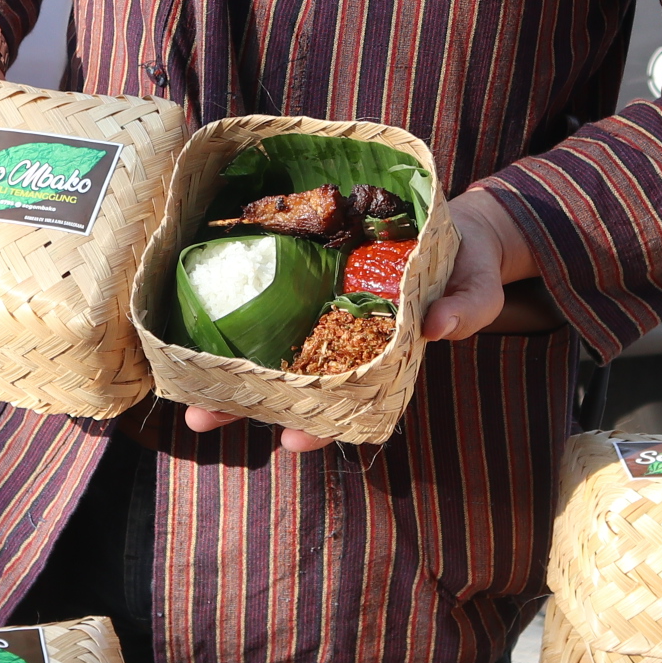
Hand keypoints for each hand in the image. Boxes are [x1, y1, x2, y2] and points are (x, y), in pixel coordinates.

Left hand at [179, 191, 548, 454]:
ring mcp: (318, 300)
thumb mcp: (479, 289)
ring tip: (183, 380)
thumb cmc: (470, 266)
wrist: (459, 222)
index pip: (342, 399)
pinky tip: (193, 305)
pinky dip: (234, 293)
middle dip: (243, 400)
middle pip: (286, 376)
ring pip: (265, 338)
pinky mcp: (305, 259)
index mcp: (377, 354)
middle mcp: (339, 334)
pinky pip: (267, 279)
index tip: (291, 441)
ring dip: (223, 359)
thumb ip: (465, 310)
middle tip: (201, 418)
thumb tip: (435, 327)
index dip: (318, 423)